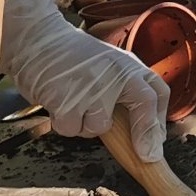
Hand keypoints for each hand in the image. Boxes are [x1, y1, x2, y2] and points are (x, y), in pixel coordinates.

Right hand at [0, 0, 169, 162]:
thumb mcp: (106, 67)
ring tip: (73, 103)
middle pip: (144, 105)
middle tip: (145, 155)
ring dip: (84, 125)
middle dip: (144, 135)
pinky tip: (57, 104)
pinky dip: (63, 124)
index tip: (154, 147)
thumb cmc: (70, 58)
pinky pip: (72, 129)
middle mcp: (117, 73)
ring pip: (98, 128)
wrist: (37, 40)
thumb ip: (123, 92)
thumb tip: (142, 134)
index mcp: (128, 65)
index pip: (156, 93)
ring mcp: (94, 87)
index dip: (158, 122)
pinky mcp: (69, 100)